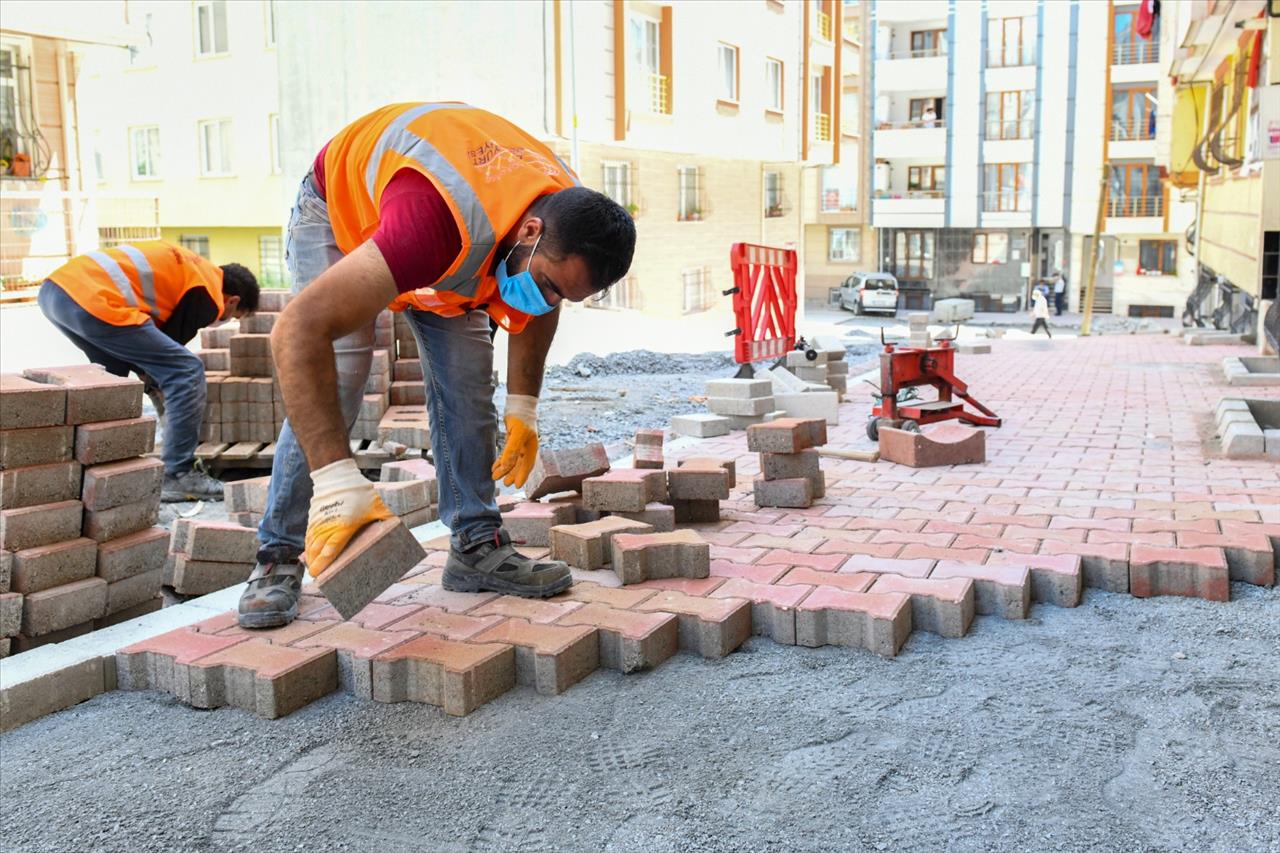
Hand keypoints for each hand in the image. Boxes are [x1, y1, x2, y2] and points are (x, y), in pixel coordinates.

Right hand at [304, 458, 393, 576]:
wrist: (336, 475)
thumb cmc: (359, 491)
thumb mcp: (377, 505)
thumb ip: (387, 516)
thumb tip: (402, 526)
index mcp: (344, 525)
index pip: (331, 547)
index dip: (323, 562)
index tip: (318, 573)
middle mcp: (328, 525)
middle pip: (317, 549)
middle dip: (315, 563)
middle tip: (315, 576)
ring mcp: (319, 521)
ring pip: (311, 542)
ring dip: (310, 556)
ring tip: (312, 568)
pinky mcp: (314, 517)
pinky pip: (308, 534)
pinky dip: (307, 545)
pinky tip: (308, 552)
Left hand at [492, 394, 537, 487]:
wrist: (519, 404)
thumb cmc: (521, 419)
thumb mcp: (517, 434)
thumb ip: (512, 450)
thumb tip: (506, 466)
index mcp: (531, 448)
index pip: (527, 465)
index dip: (522, 476)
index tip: (515, 486)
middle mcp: (527, 448)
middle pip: (520, 465)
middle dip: (512, 474)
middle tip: (504, 483)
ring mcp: (520, 444)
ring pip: (513, 460)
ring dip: (505, 468)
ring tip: (496, 476)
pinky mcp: (513, 440)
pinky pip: (508, 454)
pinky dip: (502, 460)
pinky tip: (495, 465)